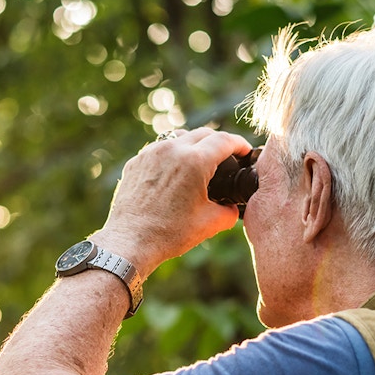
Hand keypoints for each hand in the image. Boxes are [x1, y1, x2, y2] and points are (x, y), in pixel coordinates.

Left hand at [92, 128, 251, 276]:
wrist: (130, 241)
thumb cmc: (169, 234)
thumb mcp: (210, 224)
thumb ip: (230, 211)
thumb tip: (232, 207)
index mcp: (194, 161)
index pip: (224, 140)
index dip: (239, 144)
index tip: (244, 150)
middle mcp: (171, 150)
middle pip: (203, 134)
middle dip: (219, 142)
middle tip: (226, 156)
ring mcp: (150, 153)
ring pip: (179, 137)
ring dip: (193, 145)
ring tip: (200, 161)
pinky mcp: (136, 162)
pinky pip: (159, 150)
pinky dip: (172, 155)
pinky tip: (174, 172)